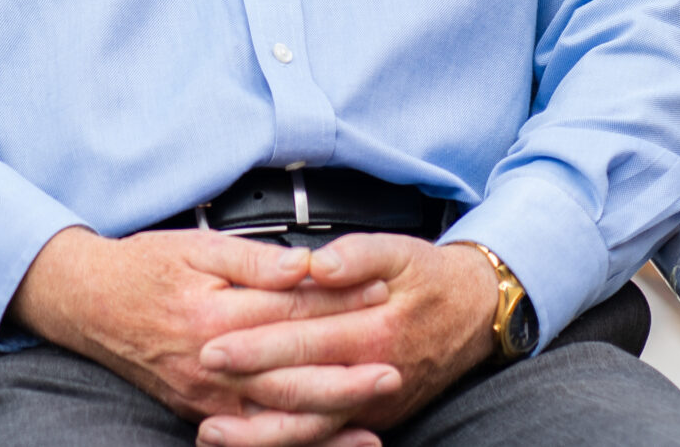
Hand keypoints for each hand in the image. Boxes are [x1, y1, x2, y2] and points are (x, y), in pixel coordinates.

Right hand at [11, 227, 399, 444]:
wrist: (87, 302)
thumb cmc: (143, 268)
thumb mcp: (197, 246)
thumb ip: (255, 260)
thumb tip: (306, 265)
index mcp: (212, 313)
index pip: (287, 312)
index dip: (337, 305)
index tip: (380, 297)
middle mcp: (209, 363)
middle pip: (288, 375)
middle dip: (344, 376)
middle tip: (394, 369)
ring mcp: (204, 396)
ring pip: (275, 416)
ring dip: (328, 416)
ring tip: (375, 411)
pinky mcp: (199, 412)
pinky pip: (256, 436)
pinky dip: (296, 441)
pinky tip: (333, 439)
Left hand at [195, 236, 500, 435]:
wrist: (477, 316)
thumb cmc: (432, 280)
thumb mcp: (402, 252)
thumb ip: (359, 255)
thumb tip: (319, 263)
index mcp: (376, 330)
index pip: (306, 340)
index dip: (259, 344)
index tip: (216, 342)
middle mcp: (373, 376)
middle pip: (300, 388)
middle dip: (246, 385)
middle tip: (201, 376)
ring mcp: (373, 405)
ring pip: (310, 427)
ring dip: (260, 431)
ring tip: (212, 429)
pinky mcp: (371, 418)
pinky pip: (324, 436)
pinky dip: (287, 442)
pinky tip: (251, 438)